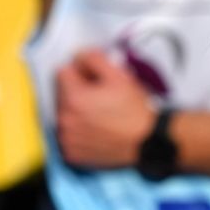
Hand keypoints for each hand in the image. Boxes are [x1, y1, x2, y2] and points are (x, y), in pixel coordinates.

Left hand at [55, 49, 156, 168]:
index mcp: (73, 98)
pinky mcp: (72, 154)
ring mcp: (67, 139)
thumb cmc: (135, 112)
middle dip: (77, 92)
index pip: (62, 72)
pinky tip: (96, 130)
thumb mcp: (119, 76)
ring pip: (64, 114)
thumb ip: (94, 59)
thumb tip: (78, 56)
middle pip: (61, 94)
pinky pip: (68, 135)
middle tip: (101, 98)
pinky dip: (78, 132)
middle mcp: (65, 120)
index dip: (80, 71)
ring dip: (77, 112)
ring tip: (100, 115)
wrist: (148, 141)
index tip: (94, 79)